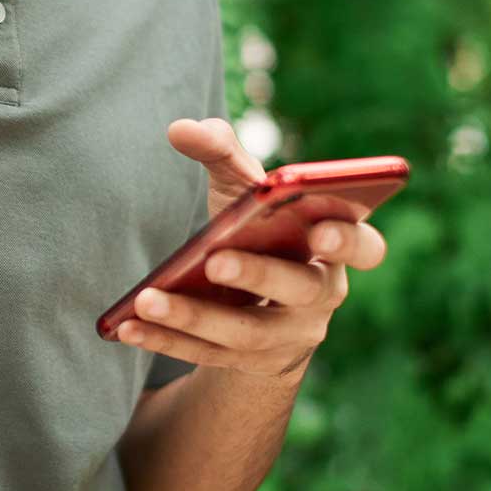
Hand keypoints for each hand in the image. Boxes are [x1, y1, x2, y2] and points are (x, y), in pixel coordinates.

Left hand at [115, 118, 388, 378]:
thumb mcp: (244, 186)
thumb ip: (221, 151)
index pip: (363, 246)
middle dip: (259, 275)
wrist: (259, 295)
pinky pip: (208, 355)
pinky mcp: (252, 361)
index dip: (348, 240)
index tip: (320, 230)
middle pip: (300, 290)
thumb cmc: (259, 224)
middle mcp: (321, 293)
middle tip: (215, 260)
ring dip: (194, 316)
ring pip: (246, 332)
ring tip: (147, 300)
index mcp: (332, 244)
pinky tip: (127, 327)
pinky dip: (166, 340)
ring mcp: (289, 334)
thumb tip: (181, 129)